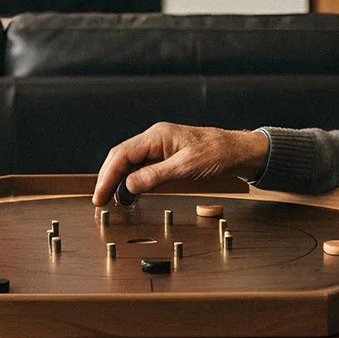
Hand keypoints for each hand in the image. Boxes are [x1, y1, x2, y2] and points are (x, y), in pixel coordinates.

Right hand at [92, 123, 270, 205]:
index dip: (107, 177)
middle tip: (100, 201)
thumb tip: (129, 186)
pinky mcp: (166, 156)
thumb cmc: (218, 154)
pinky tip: (129, 192)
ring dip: (118, 180)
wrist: (239, 151)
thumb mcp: (186, 168)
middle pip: (121, 157)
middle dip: (107, 179)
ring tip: (110, 200)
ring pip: (129, 162)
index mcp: (157, 136)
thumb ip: (155, 176)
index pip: (122, 155)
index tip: (100, 196)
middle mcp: (155, 138)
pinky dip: (131, 180)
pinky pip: (141, 166)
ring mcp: (160, 147)